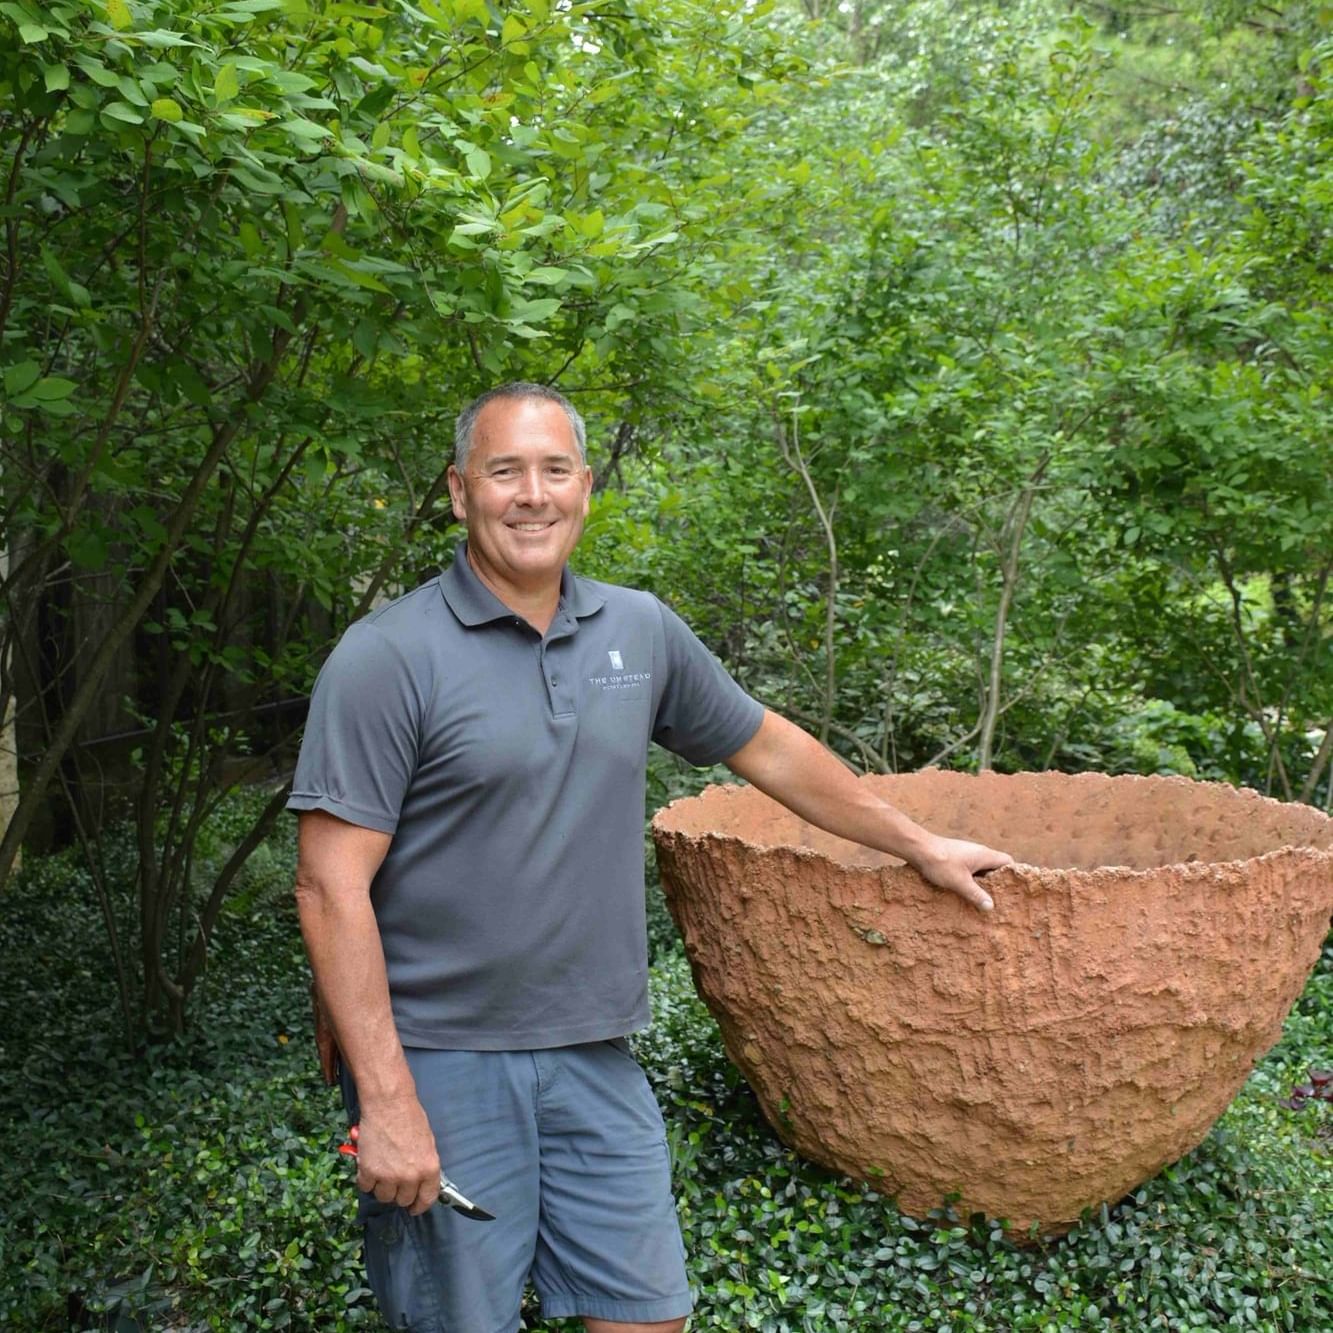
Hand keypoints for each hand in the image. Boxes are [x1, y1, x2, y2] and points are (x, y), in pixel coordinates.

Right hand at [356, 1094, 440, 1214]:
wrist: (389, 1103)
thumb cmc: (409, 1117)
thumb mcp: (427, 1143)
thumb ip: (424, 1166)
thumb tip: (420, 1181)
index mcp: (429, 1169)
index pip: (426, 1199)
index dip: (419, 1205)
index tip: (414, 1207)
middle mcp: (410, 1177)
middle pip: (402, 1200)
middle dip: (398, 1192)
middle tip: (394, 1178)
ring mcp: (388, 1177)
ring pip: (383, 1196)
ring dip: (381, 1186)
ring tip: (382, 1167)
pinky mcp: (369, 1173)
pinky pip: (366, 1187)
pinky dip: (366, 1178)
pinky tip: (370, 1163)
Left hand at [913, 835, 1013, 912]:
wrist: (918, 848)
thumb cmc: (941, 863)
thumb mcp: (960, 882)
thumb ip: (976, 894)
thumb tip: (991, 907)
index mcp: (984, 855)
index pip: (1008, 861)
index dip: (1013, 875)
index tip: (1014, 890)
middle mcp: (978, 852)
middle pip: (995, 867)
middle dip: (997, 882)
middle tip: (999, 899)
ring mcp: (966, 853)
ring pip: (981, 869)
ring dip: (982, 882)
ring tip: (983, 899)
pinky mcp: (955, 857)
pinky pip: (969, 869)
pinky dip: (971, 879)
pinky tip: (965, 891)